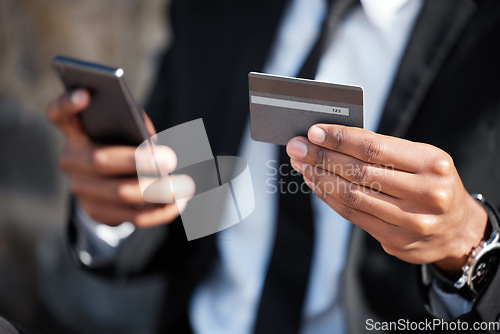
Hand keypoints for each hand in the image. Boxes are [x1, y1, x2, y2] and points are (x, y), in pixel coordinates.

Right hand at [47, 89, 194, 227]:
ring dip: (157, 192)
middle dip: (139, 161)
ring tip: (185, 186)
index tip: (85, 94)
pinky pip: (131, 217)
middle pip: (100, 161)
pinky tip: (180, 204)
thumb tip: (155, 146)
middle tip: (171, 159)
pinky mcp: (98, 212)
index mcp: (75, 131)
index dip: (67, 104)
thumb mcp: (126, 128)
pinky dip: (160, 212)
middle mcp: (72, 160)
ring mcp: (81, 189)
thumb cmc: (123, 141)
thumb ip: (134, 126)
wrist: (111, 180)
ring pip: (119, 194)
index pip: (59, 114)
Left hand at [286, 124, 487, 276]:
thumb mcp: (422, 159)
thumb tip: (332, 138)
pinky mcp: (396, 241)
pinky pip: (353, 215)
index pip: (374, 148)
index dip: (340, 139)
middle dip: (321, 157)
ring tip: (301, 164)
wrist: (457, 230)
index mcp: (432, 164)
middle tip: (297, 147)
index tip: (314, 131)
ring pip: (351, 195)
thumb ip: (383, 150)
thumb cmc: (431, 184)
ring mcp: (410, 221)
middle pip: (358, 172)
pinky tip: (315, 183)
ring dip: (319, 177)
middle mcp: (425, 194)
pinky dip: (329, 197)